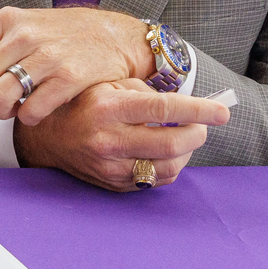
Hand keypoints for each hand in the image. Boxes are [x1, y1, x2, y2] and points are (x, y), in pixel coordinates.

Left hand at [0, 6, 153, 123]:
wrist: (117, 36)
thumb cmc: (63, 37)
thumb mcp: (25, 27)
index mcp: (8, 20)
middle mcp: (24, 34)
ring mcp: (48, 55)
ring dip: (0, 114)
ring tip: (12, 111)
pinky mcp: (71, 76)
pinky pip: (32, 110)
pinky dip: (28, 118)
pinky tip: (35, 112)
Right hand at [13, 80, 230, 190]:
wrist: (45, 137)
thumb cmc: (81, 104)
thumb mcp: (107, 84)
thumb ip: (143, 91)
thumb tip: (183, 105)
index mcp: (108, 108)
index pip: (164, 109)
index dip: (199, 110)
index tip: (222, 111)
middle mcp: (108, 139)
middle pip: (172, 144)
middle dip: (197, 135)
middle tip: (201, 127)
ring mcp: (110, 166)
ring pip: (168, 168)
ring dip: (185, 153)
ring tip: (182, 139)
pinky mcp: (112, 184)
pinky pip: (154, 182)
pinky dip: (168, 167)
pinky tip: (163, 154)